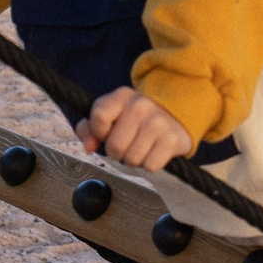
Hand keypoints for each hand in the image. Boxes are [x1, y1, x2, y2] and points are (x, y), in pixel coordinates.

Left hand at [79, 87, 193, 170]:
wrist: (174, 117)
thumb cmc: (134, 120)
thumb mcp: (110, 115)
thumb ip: (88, 129)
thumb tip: (89, 146)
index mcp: (122, 96)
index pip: (100, 117)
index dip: (99, 132)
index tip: (107, 133)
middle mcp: (141, 106)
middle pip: (114, 146)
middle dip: (116, 152)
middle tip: (126, 144)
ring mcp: (158, 123)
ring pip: (132, 160)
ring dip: (133, 160)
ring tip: (140, 148)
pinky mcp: (171, 140)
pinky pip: (150, 166)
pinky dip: (149, 164)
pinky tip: (153, 152)